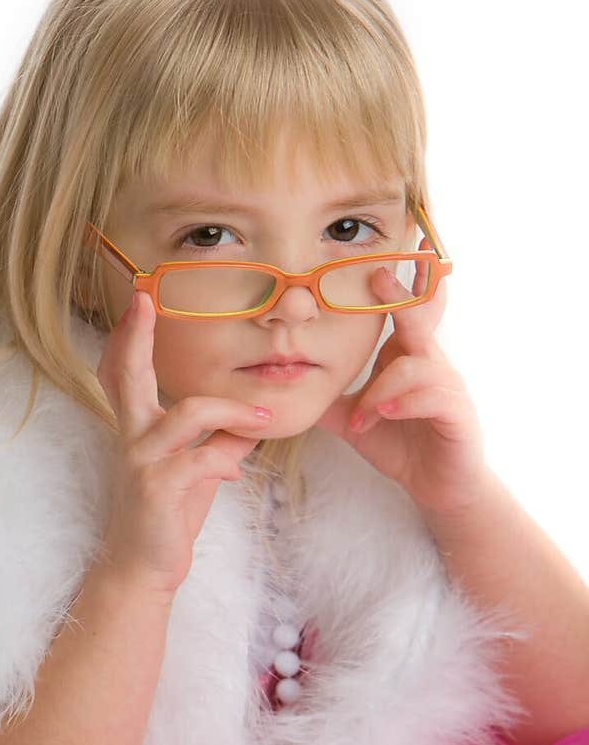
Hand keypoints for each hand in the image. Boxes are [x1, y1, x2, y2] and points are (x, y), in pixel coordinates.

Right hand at [96, 290, 273, 597]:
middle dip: (135, 335)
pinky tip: (234, 471)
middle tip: (143, 300)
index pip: (125, 371)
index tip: (139, 299)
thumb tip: (255, 415)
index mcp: (138, 426)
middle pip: (126, 373)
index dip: (130, 336)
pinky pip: (201, 459)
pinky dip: (226, 460)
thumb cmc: (168, 514)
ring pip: (189, 413)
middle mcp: (132, 436)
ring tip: (261, 420)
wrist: (143, 568)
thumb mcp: (199, 468)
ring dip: (233, 411)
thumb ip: (222, 437)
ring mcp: (140, 461)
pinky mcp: (156, 488)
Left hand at [313, 240, 490, 519]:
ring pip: (417, 365)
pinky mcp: (458, 414)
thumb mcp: (356, 418)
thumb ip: (328, 399)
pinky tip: (385, 414)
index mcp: (406, 355)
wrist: (439, 484)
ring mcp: (447, 386)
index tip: (377, 259)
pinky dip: (404, 403)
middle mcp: (430, 362)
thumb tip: (286, 387)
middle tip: (380, 278)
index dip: (396, 284)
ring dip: (382, 390)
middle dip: (403, 295)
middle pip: (420, 317)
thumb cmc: (400, 443)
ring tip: (363, 417)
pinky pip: (433, 397)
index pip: (403, 312)